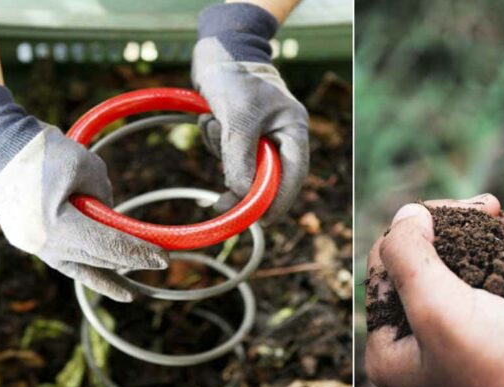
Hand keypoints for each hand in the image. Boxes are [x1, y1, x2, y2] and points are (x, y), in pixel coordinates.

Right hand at [0, 85, 167, 301]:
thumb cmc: (45, 152)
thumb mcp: (88, 168)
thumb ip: (105, 198)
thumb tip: (115, 222)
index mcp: (55, 224)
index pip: (107, 245)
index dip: (138, 253)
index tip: (163, 258)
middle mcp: (43, 243)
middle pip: (97, 258)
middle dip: (131, 261)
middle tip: (162, 263)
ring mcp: (35, 246)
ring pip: (83, 267)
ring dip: (111, 276)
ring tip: (133, 293)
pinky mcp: (34, 243)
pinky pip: (69, 263)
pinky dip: (91, 274)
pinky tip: (114, 287)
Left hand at [192, 3, 308, 221]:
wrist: (216, 48)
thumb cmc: (234, 75)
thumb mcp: (238, 116)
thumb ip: (241, 156)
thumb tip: (242, 194)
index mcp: (293, 130)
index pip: (293, 176)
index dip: (279, 201)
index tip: (261, 221)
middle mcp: (281, 136)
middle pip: (268, 178)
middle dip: (242, 184)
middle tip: (220, 203)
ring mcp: (261, 136)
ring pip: (243, 166)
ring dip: (222, 154)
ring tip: (214, 121)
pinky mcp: (240, 134)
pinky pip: (228, 154)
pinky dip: (215, 142)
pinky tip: (210, 117)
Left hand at [365, 198, 503, 386]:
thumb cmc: (502, 371)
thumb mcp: (440, 309)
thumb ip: (409, 257)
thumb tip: (405, 215)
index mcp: (389, 352)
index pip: (385, 269)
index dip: (418, 227)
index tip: (463, 208)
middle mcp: (417, 354)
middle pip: (419, 272)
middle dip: (453, 232)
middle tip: (489, 207)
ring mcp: (456, 354)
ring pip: (457, 279)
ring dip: (479, 243)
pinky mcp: (495, 351)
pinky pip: (487, 296)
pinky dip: (502, 265)